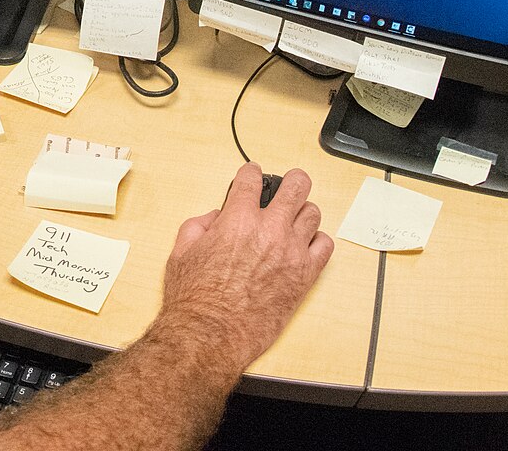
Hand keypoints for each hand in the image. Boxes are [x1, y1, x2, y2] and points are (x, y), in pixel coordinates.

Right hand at [156, 165, 332, 373]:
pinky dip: (316, 241)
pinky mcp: (304, 276)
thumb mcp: (182, 251)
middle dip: (292, 180)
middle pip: (296, 186)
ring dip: (303, 212)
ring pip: (313, 213)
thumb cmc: (195, 298)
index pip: (252, 178)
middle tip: (289, 184)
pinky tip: (305, 245)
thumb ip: (200, 225)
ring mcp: (291, 252)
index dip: (251, 172)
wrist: (211, 334)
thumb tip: (217, 218)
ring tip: (295, 219)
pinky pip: (325, 246)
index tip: (252, 175)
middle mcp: (269, 230)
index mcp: (238, 219)